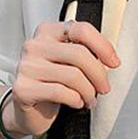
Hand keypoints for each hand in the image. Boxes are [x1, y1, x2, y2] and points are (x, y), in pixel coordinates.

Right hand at [6, 20, 120, 137]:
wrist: (29, 109)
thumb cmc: (52, 82)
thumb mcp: (68, 62)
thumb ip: (85, 53)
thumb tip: (110, 59)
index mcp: (48, 31)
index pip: (82, 30)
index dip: (103, 46)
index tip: (114, 62)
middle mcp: (35, 45)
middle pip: (80, 54)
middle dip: (99, 74)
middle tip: (104, 87)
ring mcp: (27, 66)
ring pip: (73, 76)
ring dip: (89, 91)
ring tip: (90, 98)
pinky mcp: (23, 88)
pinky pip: (60, 92)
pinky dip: (75, 100)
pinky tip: (76, 102)